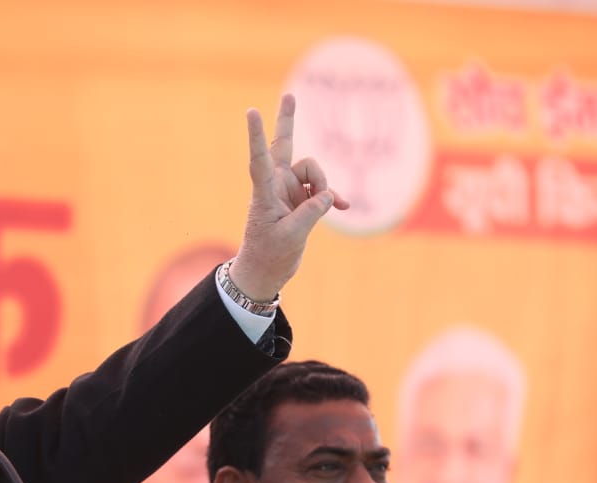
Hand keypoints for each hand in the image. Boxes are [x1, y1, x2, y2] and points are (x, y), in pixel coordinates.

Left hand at [228, 93, 348, 300]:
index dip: (257, 135)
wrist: (266, 271)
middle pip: (284, 146)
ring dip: (323, 186)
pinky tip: (345, 207)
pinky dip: (332, 198)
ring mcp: (289, 191)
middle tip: (289, 96)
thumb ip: (311, 212)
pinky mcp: (301, 200)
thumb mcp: (291, 236)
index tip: (252, 111)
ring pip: (313, 172)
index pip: (259, 159)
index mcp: (264, 192)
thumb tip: (328, 196)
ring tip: (324, 207)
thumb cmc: (269, 255)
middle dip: (287, 121)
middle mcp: (276, 185)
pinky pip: (323, 191)